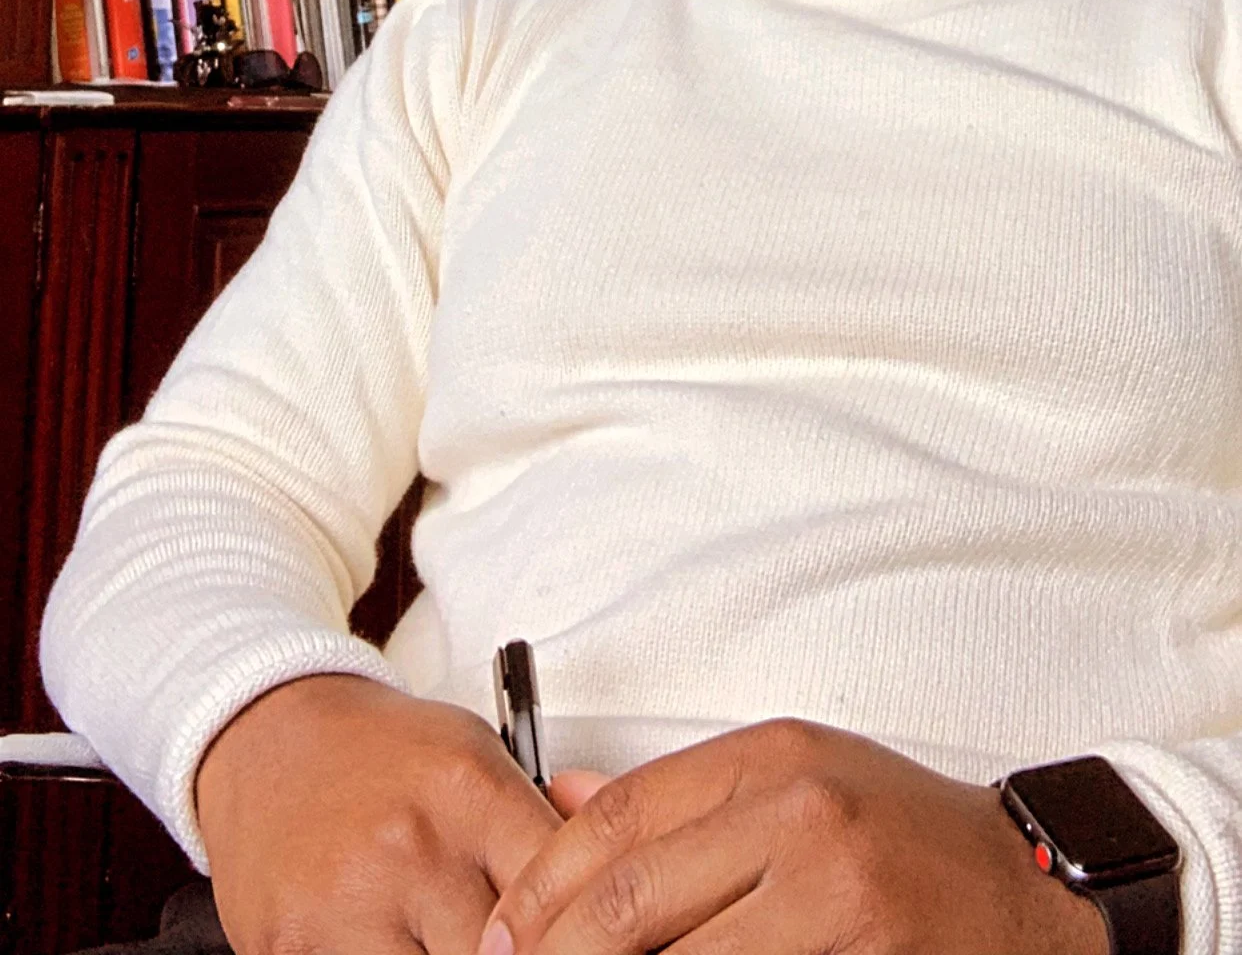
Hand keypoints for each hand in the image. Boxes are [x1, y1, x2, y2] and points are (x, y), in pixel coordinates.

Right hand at [196, 673, 562, 953]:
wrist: (266, 738)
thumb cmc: (384, 755)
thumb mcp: (477, 758)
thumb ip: (540, 827)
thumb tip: (613, 891)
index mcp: (468, 792)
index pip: (558, 896)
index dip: (578, 933)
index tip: (584, 941)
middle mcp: (410, 847)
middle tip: (516, 946)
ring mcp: (346, 903)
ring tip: (451, 943)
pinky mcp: (287, 947)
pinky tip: (402, 950)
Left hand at [480, 720, 1109, 954]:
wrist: (1033, 893)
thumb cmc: (904, 836)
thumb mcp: (798, 780)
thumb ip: (682, 798)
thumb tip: (560, 798)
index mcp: (773, 760)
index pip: (619, 818)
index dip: (542, 886)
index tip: (505, 936)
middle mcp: (799, 820)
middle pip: (633, 901)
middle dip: (560, 953)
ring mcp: (834, 902)